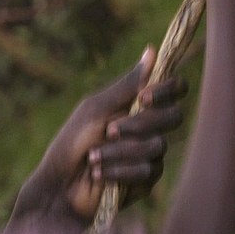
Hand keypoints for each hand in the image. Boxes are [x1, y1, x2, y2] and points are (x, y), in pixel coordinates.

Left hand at [11, 47, 186, 226]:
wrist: (59, 183)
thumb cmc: (72, 142)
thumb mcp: (96, 109)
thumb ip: (127, 85)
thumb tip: (152, 50)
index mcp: (137, 105)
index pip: (174, 90)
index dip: (167, 90)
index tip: (143, 97)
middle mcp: (149, 127)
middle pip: (175, 117)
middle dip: (139, 123)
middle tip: (109, 130)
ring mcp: (150, 154)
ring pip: (158, 146)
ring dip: (119, 150)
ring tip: (93, 156)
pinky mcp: (146, 181)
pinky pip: (147, 170)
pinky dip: (119, 170)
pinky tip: (98, 174)